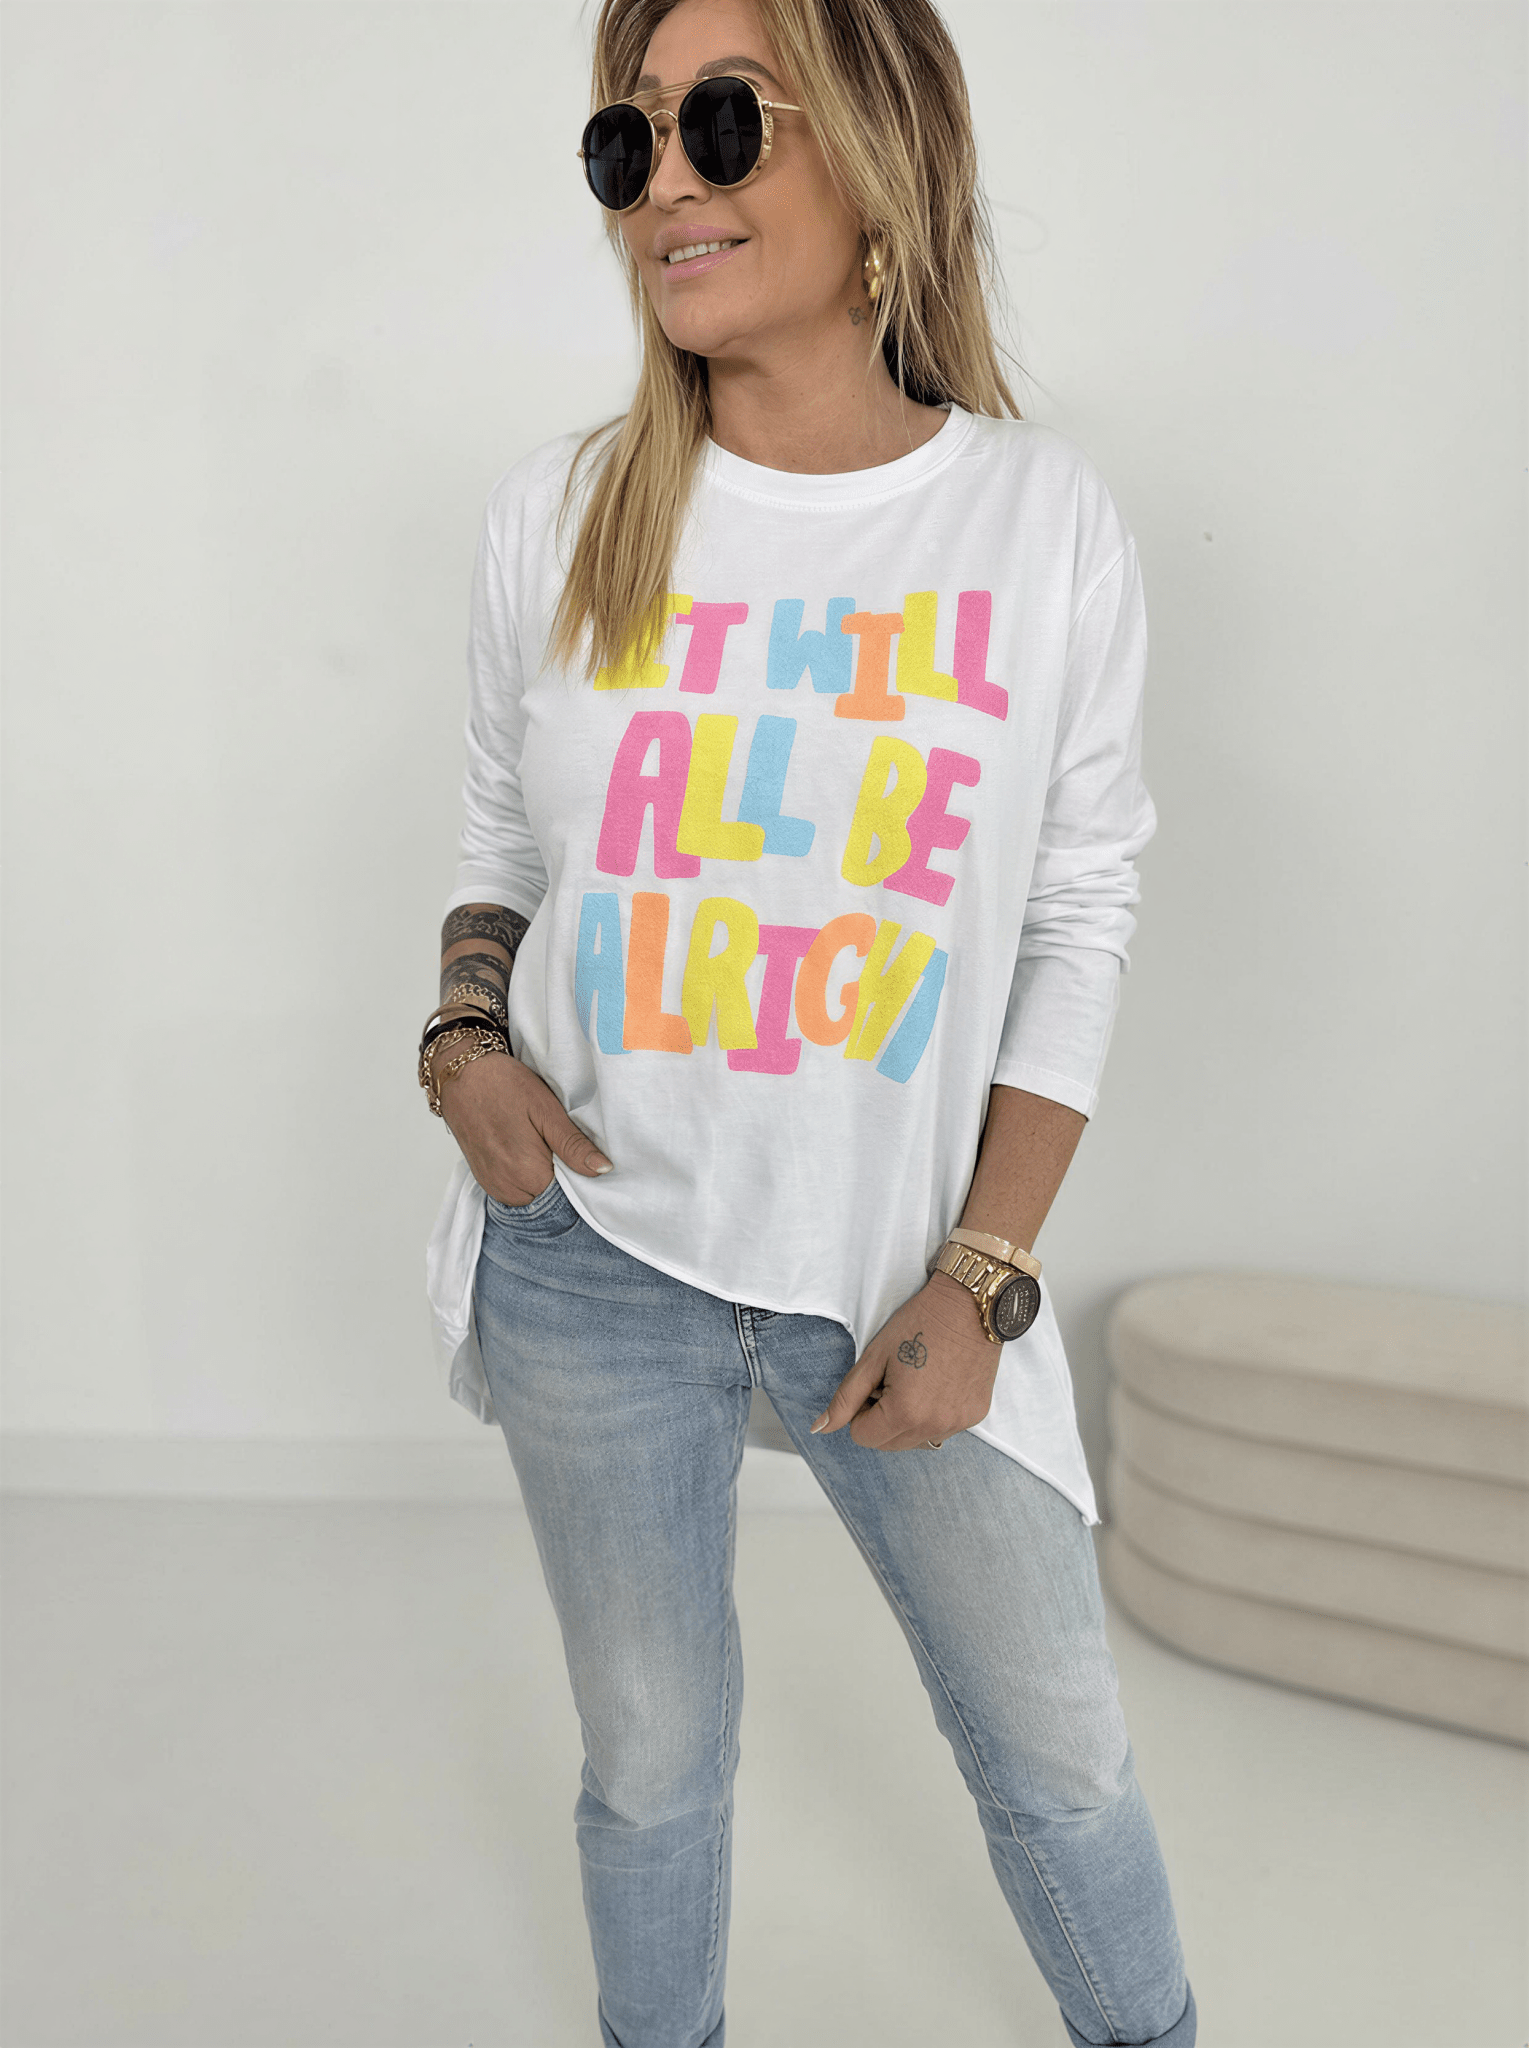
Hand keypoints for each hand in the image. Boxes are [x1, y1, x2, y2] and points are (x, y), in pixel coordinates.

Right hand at [438, 1047, 612, 1205]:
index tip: (574, 1148)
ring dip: (540, 1174)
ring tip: (537, 1140)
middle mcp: (508, 1188)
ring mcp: (493, 1185)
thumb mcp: (546, 1110)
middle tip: (554, 1139)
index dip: (576, 1171)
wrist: (460, 1073)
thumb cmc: (502, 1085)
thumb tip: (602, 1169)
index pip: (569, 1193)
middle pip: (550, 1195)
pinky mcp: (485, 1179)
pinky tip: (524, 1147)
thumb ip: (573, 1145)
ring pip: (533, 1193)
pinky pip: (515, 1188)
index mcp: (527, 1174)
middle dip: (559, 1174)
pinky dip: (524, 1174)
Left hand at [810, 1271, 1000, 1451]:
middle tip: (891, 1381)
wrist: (969, 1305)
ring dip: (907, 1421)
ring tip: (915, 1382)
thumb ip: (845, 1397)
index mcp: (905, 1413)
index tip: (872, 1385)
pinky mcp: (975, 1416)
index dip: (860, 1411)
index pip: (863, 1437)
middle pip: (889, 1444)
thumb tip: (820, 1428)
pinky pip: (942, 1430)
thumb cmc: (920, 1323)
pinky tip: (936, 1384)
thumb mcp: (873, 1357)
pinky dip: (932, 1416)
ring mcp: (958, 1423)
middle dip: (881, 1419)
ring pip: (916, 1440)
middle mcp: (934, 1426)